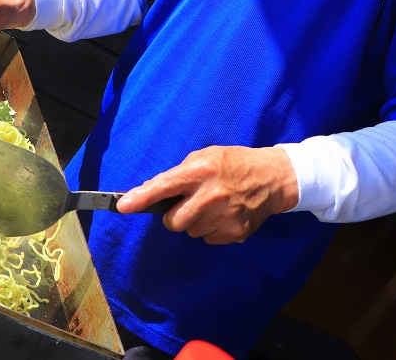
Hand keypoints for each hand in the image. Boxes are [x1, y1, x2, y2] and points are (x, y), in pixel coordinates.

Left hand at [115, 146, 299, 244]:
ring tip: (212, 204)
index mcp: (201, 171)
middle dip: (174, 215)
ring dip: (195, 221)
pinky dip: (211, 229)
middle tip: (188, 202)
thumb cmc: (234, 164)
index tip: (123, 206)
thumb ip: (178, 174)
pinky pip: (207, 238)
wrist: (272, 178)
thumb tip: (149, 190)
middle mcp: (211, 195)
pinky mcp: (235, 232)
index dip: (141, 197)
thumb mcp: (205, 156)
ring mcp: (224, 216)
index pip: (164, 186)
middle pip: (173, 221)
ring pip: (189, 231)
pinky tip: (224, 214)